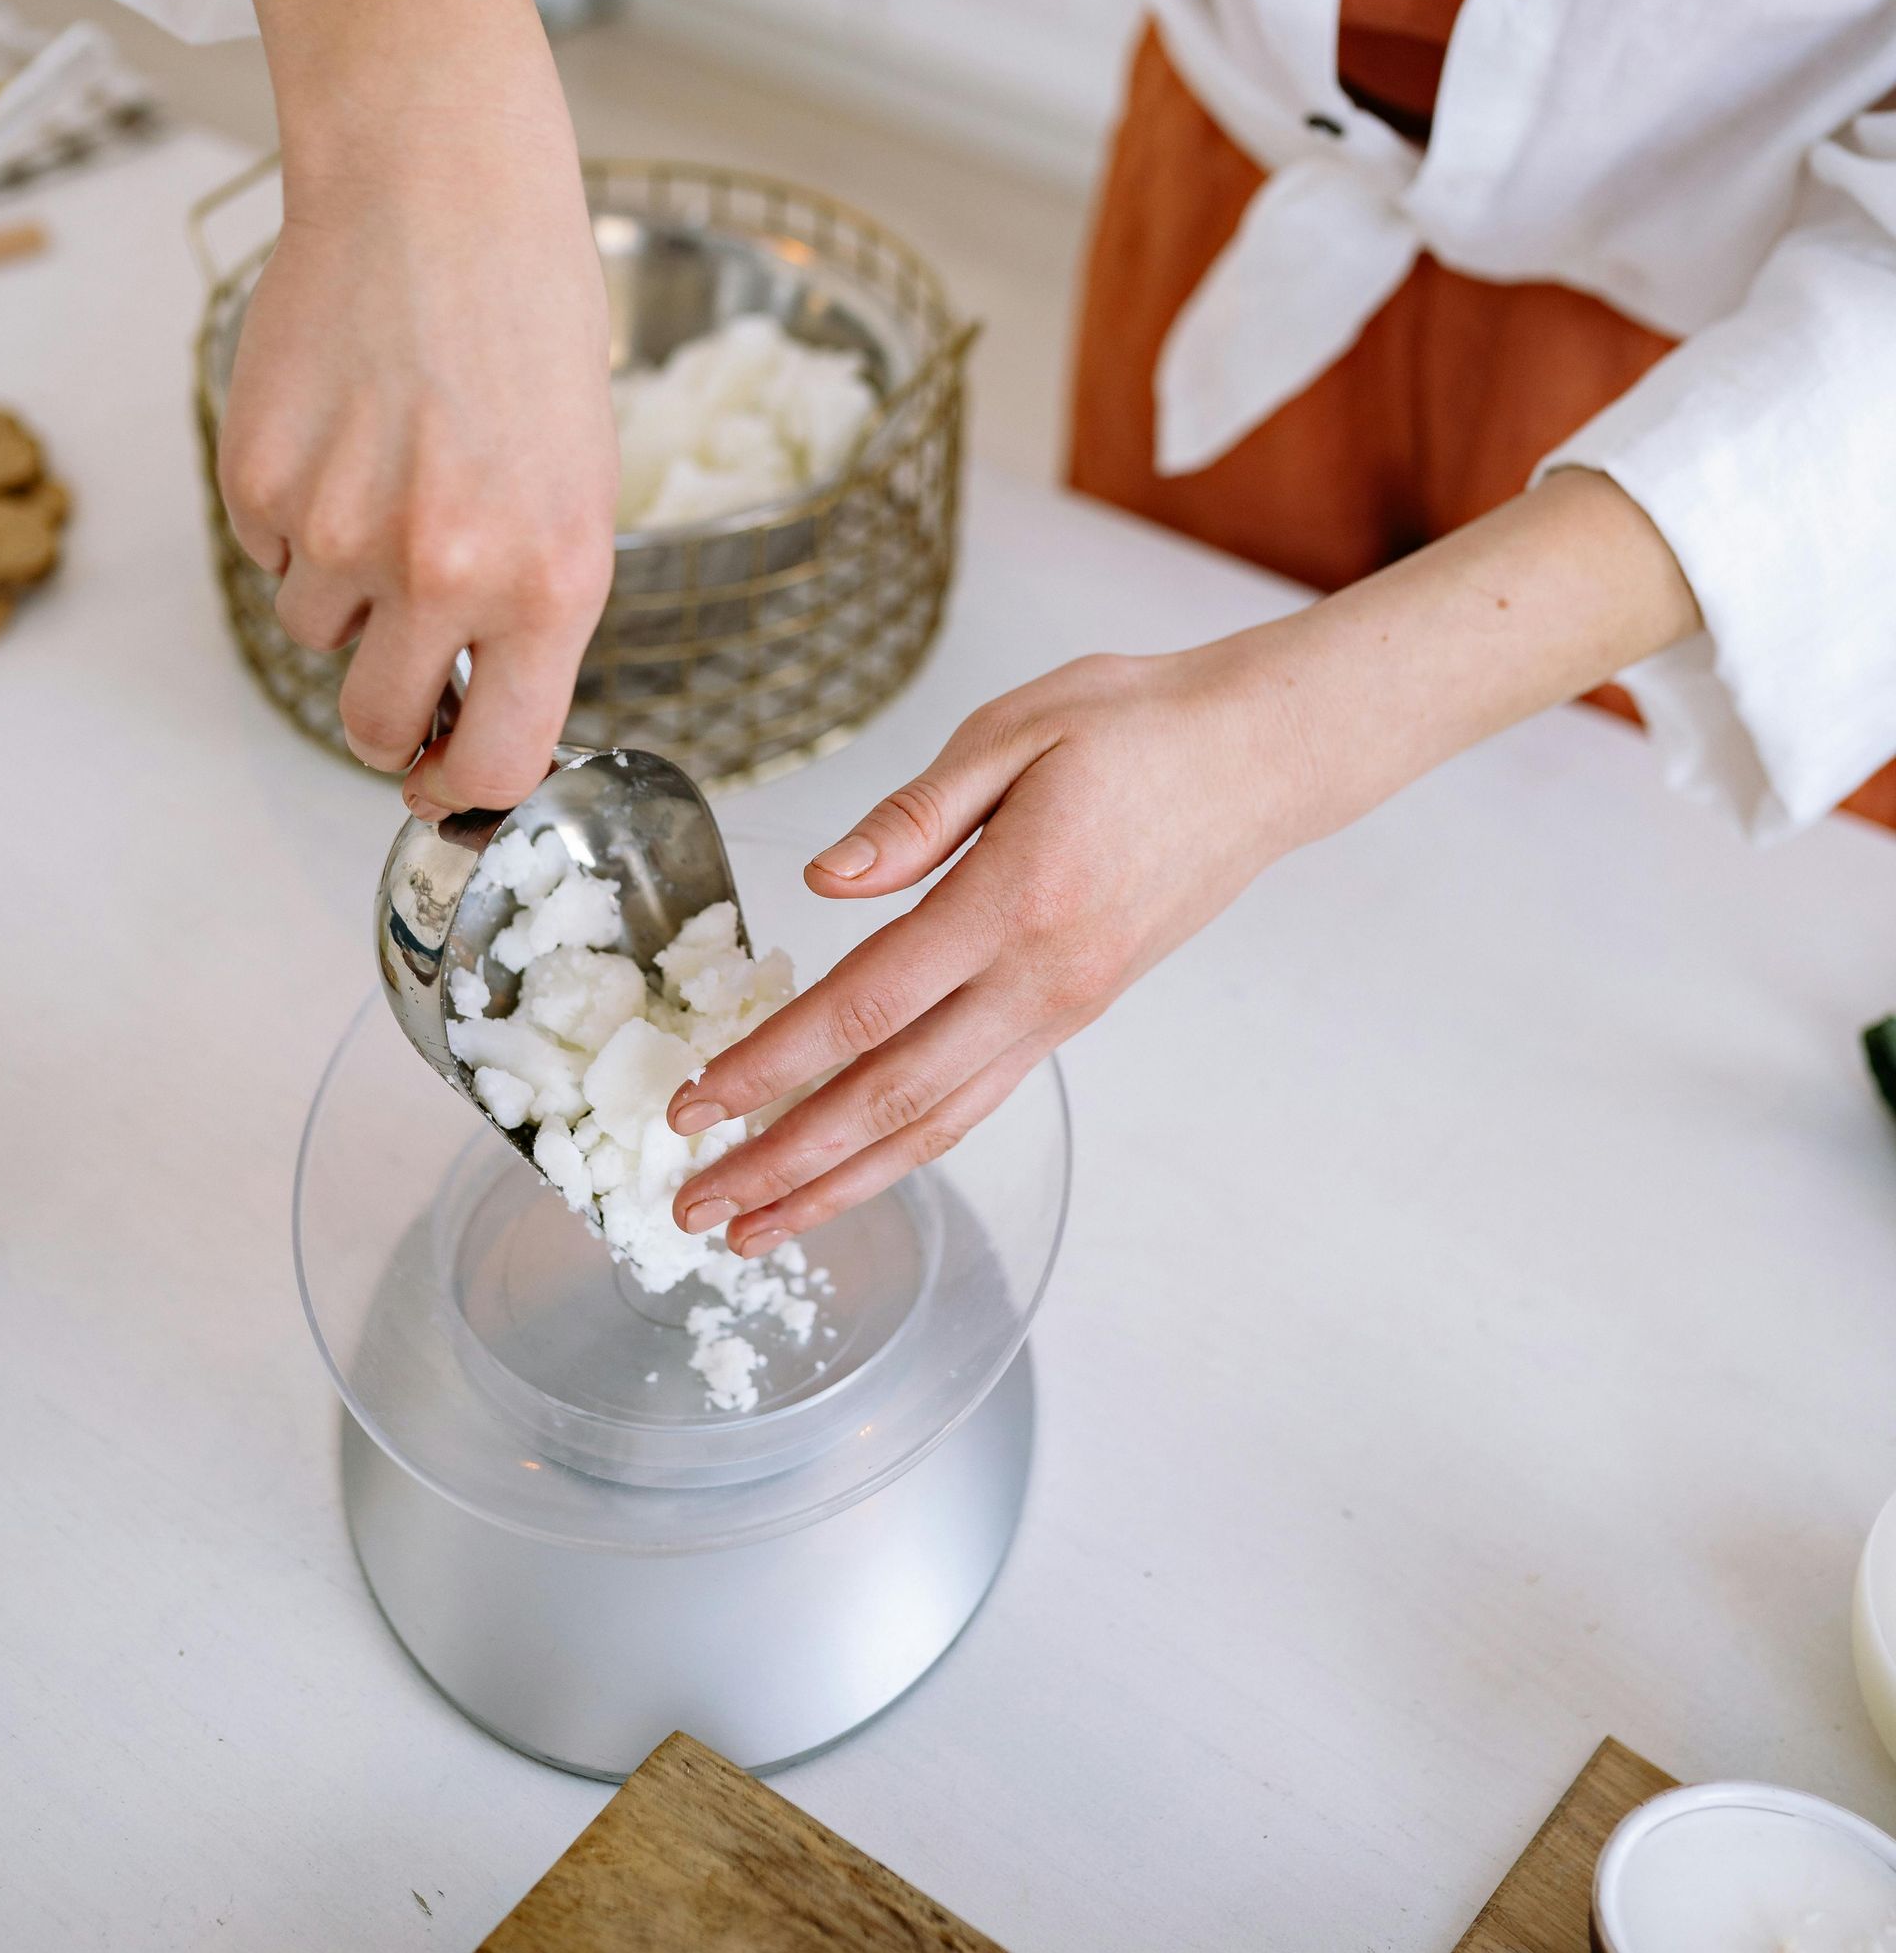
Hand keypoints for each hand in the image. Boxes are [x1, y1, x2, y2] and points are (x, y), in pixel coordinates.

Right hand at [221, 145, 618, 812]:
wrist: (441, 198)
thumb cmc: (529, 326)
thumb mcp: (581, 488)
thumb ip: (532, 609)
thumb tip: (479, 708)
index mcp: (551, 583)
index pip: (494, 761)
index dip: (461, 790)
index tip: (445, 786)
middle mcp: (445, 572)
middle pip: (377, 726)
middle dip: (387, 717)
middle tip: (398, 660)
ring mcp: (342, 530)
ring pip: (313, 631)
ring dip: (342, 588)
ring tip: (388, 480)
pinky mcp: (259, 480)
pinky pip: (266, 551)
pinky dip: (294, 516)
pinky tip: (343, 436)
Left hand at [667, 633, 1324, 1250]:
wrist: (1259, 756)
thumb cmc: (1138, 726)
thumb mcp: (1015, 731)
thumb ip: (912, 816)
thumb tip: (822, 882)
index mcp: (1012, 901)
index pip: (864, 1007)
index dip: (769, 1065)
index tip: (694, 1102)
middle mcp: (1041, 978)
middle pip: (890, 1096)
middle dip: (784, 1161)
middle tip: (694, 1204)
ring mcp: (1064, 1006)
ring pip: (937, 1123)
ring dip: (840, 1183)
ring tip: (758, 1226)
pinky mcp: (1076, 1010)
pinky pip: (978, 1098)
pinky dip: (907, 1150)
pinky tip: (855, 1170)